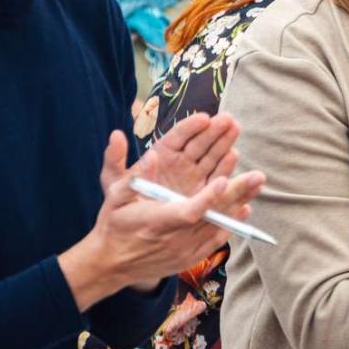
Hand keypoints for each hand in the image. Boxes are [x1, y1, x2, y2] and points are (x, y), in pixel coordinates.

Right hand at [59, 131, 266, 310]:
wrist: (111, 264)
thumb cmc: (113, 226)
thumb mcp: (114, 198)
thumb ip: (134, 178)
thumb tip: (152, 155)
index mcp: (155, 222)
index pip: (187, 212)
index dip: (206, 198)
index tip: (223, 180)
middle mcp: (174, 239)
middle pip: (212, 217)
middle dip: (237, 194)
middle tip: (259, 176)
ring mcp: (184, 251)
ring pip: (218, 226)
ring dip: (240, 204)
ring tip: (258, 184)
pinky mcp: (189, 258)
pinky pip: (216, 240)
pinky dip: (231, 225)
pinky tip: (244, 208)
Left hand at [101, 112, 241, 196]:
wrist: (131, 230)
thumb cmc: (121, 202)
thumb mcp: (112, 180)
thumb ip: (113, 158)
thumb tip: (115, 135)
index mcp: (163, 153)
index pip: (179, 135)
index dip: (191, 126)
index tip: (204, 118)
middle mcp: (182, 161)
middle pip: (201, 142)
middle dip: (215, 130)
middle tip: (228, 120)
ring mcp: (195, 175)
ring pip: (213, 156)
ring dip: (225, 143)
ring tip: (235, 130)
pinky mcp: (204, 192)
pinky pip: (217, 178)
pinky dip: (227, 168)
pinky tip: (234, 157)